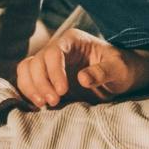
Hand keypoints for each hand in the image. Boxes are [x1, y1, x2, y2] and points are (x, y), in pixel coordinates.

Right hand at [11, 28, 148, 108]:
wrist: (122, 76)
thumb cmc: (122, 68)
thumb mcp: (119, 68)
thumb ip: (103, 72)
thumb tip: (82, 78)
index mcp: (72, 40)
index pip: (52, 52)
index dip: (53, 72)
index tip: (63, 92)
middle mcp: (57, 49)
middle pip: (35, 62)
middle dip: (40, 83)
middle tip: (54, 102)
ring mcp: (50, 64)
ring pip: (26, 70)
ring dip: (31, 88)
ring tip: (44, 105)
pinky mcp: (47, 79)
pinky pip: (28, 83)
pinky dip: (28, 94)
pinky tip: (38, 107)